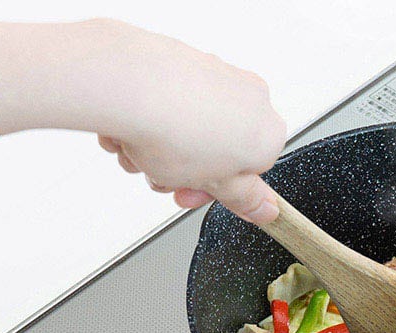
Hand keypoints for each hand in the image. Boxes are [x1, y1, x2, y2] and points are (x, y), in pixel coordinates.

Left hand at [90, 20, 285, 222]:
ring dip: (162, 152)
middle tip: (167, 181)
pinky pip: (170, 103)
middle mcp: (249, 97)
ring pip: (189, 130)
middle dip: (187, 173)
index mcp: (268, 133)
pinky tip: (136, 130)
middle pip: (218, 152)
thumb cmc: (175, 128)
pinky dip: (151, 121)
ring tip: (144, 155)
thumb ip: (246, 200)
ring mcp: (216, 74)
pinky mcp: (183, 61)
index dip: (218, 190)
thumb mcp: (216, 185)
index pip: (250, 173)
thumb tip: (265, 210)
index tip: (196, 194)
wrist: (127, 84)